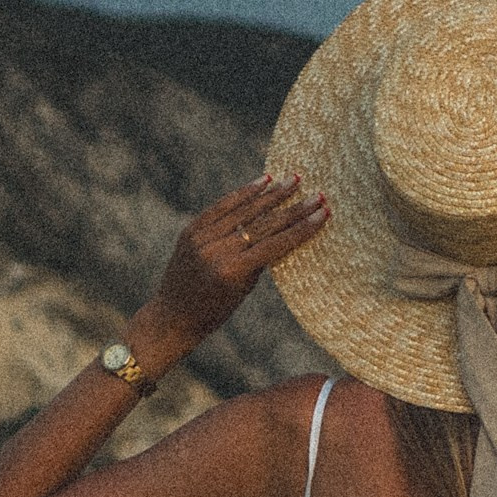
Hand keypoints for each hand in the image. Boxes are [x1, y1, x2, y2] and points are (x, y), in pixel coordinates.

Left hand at [137, 174, 327, 354]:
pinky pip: (220, 207)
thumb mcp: (244, 289)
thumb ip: (260, 259)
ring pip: (242, 210)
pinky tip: (262, 181)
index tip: (323, 213)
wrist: (172, 316)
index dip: (302, 228)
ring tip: (294, 180)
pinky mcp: (190, 230)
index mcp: (233, 271)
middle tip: (318, 195)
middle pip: (263, 224)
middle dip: (293, 209)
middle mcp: (216, 251)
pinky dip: (242, 194)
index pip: (275, 244)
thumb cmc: (215, 311)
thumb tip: (283, 228)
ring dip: (271, 194)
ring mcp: (201, 238)